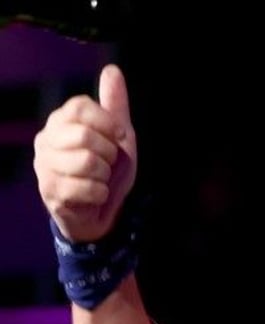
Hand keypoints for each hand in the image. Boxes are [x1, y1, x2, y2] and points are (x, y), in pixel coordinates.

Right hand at [33, 64, 137, 242]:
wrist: (102, 210)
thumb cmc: (108, 170)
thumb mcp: (118, 136)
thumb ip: (114, 105)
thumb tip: (112, 70)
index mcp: (60, 122)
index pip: (79, 106)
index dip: (107, 122)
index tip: (119, 138)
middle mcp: (46, 140)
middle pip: (85, 135)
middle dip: (109, 154)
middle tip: (108, 164)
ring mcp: (44, 166)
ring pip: (88, 163)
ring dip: (105, 175)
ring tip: (100, 179)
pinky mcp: (50, 192)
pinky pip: (87, 188)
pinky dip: (101, 194)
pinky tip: (95, 195)